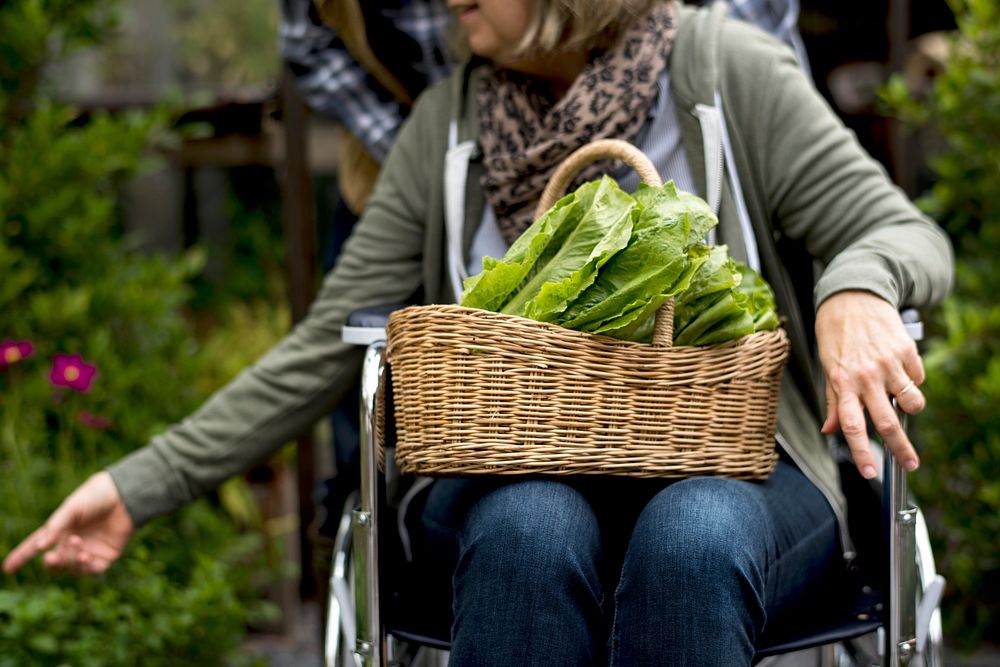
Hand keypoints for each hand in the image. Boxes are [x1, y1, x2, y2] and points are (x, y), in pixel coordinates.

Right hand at [3, 471, 134, 574]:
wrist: (124, 494)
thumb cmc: (96, 496)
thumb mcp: (72, 508)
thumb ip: (56, 526)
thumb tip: (40, 547)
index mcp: (59, 529)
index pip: (36, 546)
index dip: (21, 557)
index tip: (7, 569)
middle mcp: (72, 543)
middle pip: (55, 562)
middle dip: (52, 563)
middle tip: (51, 557)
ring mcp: (89, 551)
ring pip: (73, 568)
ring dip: (71, 560)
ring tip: (77, 543)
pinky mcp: (106, 556)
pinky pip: (93, 571)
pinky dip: (86, 568)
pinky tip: (86, 556)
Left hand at [816, 290, 925, 478]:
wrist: (853, 298)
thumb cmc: (836, 335)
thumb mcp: (827, 368)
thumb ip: (832, 402)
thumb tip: (829, 431)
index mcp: (842, 383)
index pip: (851, 426)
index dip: (860, 452)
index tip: (870, 472)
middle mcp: (865, 376)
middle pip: (887, 422)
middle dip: (901, 449)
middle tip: (911, 464)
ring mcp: (887, 364)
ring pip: (912, 402)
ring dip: (912, 408)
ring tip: (902, 399)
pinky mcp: (905, 351)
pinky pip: (917, 378)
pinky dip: (912, 380)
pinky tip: (898, 368)